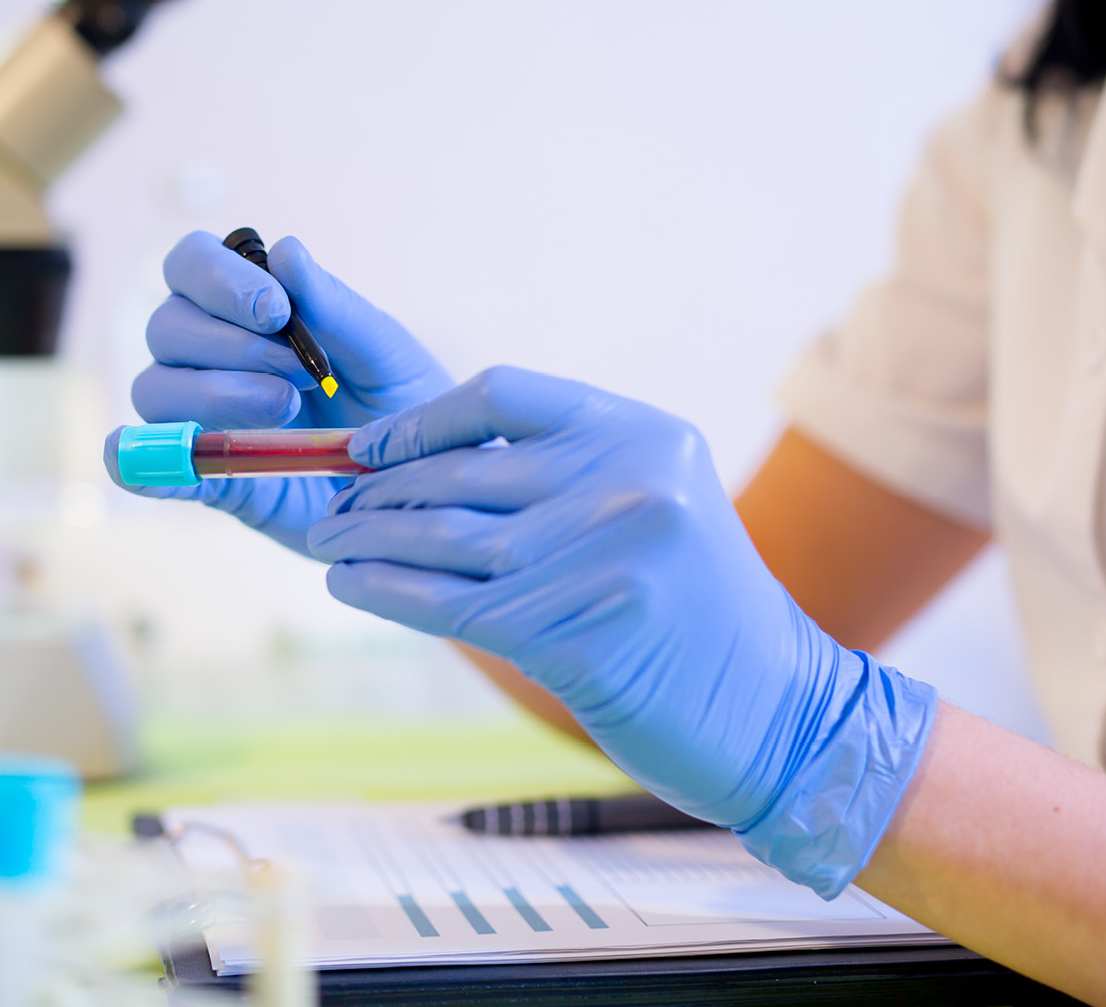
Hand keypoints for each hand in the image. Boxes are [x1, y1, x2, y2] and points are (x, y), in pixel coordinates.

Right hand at [106, 230, 450, 554]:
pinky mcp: (207, 478)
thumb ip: (334, 307)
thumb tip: (284, 249)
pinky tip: (151, 470)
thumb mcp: (385, 353)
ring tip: (285, 413)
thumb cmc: (404, 404)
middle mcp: (212, 354)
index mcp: (249, 307)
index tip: (276, 313)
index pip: (191, 265)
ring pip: (155, 389)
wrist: (422, 485)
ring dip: (213, 395)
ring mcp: (203, 416)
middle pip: (167, 326)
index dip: (218, 280)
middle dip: (229, 345)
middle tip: (300, 376)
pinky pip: (150, 465)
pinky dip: (142, 464)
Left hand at [306, 367, 936, 897]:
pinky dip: (387, 592)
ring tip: (327, 545)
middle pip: (462, 471)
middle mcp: (627, 481)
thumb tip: (418, 468)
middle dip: (380, 492)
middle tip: (330, 507)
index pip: (502, 393)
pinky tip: (348, 587)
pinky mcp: (580, 634)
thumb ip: (560, 477)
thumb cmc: (696, 613)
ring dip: (369, 541)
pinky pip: (451, 605)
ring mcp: (606, 557)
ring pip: (447, 539)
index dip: (421, 419)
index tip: (368, 448)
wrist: (778, 712)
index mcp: (641, 433)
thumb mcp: (651, 508)